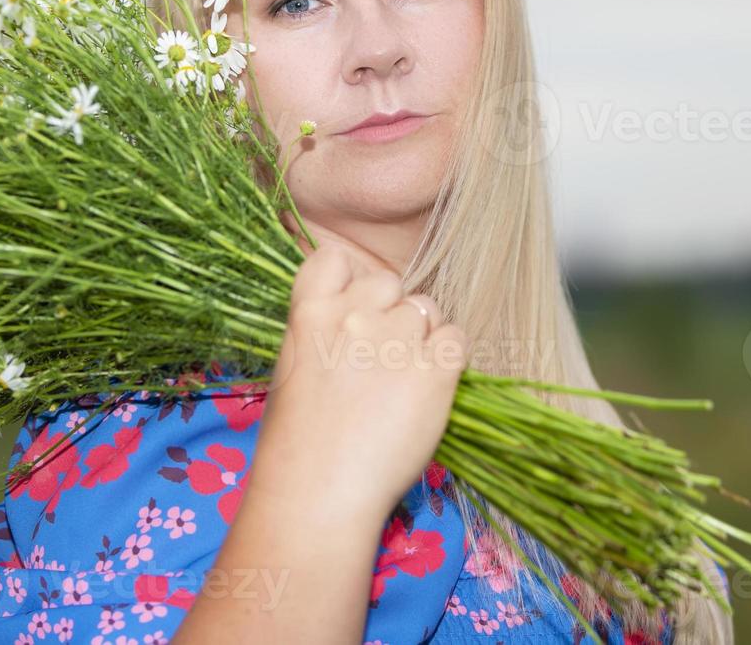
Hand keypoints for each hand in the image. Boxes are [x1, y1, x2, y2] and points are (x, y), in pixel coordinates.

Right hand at [248, 221, 470, 526]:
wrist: (317, 492)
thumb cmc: (295, 445)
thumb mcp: (294, 370)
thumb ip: (323, 334)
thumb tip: (355, 326)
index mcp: (309, 312)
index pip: (334, 259)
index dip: (350, 280)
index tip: (352, 311)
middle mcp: (354, 315)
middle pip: (390, 282)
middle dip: (391, 312)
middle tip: (381, 359)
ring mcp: (397, 339)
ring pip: (427, 310)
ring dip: (422, 337)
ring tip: (404, 384)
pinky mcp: (436, 369)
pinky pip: (457, 338)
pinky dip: (450, 359)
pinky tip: (430, 389)